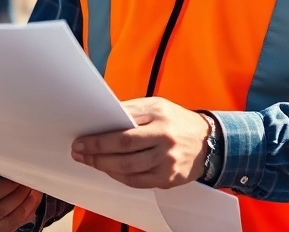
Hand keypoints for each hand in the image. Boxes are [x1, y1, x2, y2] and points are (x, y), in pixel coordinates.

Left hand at [71, 97, 210, 188]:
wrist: (209, 142)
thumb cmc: (177, 121)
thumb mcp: (157, 106)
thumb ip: (131, 111)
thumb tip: (103, 117)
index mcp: (159, 117)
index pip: (123, 131)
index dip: (99, 138)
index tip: (81, 140)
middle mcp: (164, 139)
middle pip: (123, 152)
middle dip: (96, 154)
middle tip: (79, 153)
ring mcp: (167, 161)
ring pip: (128, 169)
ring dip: (104, 166)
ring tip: (90, 161)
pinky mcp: (168, 178)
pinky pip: (137, 181)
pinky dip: (120, 177)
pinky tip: (110, 170)